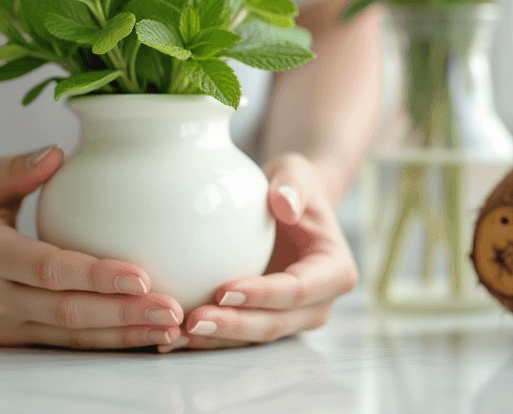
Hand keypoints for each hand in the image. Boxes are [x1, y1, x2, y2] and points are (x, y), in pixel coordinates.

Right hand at [0, 145, 183, 348]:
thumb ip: (17, 170)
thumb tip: (56, 153)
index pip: (49, 268)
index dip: (97, 275)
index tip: (142, 275)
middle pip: (67, 312)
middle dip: (124, 314)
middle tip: (172, 310)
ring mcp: (2, 324)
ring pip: (70, 336)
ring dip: (123, 335)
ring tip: (168, 329)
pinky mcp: (10, 339)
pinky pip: (64, 344)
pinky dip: (105, 343)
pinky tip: (142, 338)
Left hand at [162, 152, 357, 350]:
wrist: (289, 205)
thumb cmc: (293, 187)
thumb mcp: (296, 174)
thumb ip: (293, 186)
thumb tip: (283, 204)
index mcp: (335, 271)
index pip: (298, 289)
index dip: (262, 294)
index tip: (224, 289)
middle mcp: (320, 304)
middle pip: (276, 323)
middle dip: (235, 326)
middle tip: (193, 319)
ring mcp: (295, 319)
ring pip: (256, 337)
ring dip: (218, 338)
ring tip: (179, 333)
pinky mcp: (270, 322)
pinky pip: (241, 336)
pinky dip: (211, 337)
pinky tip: (177, 336)